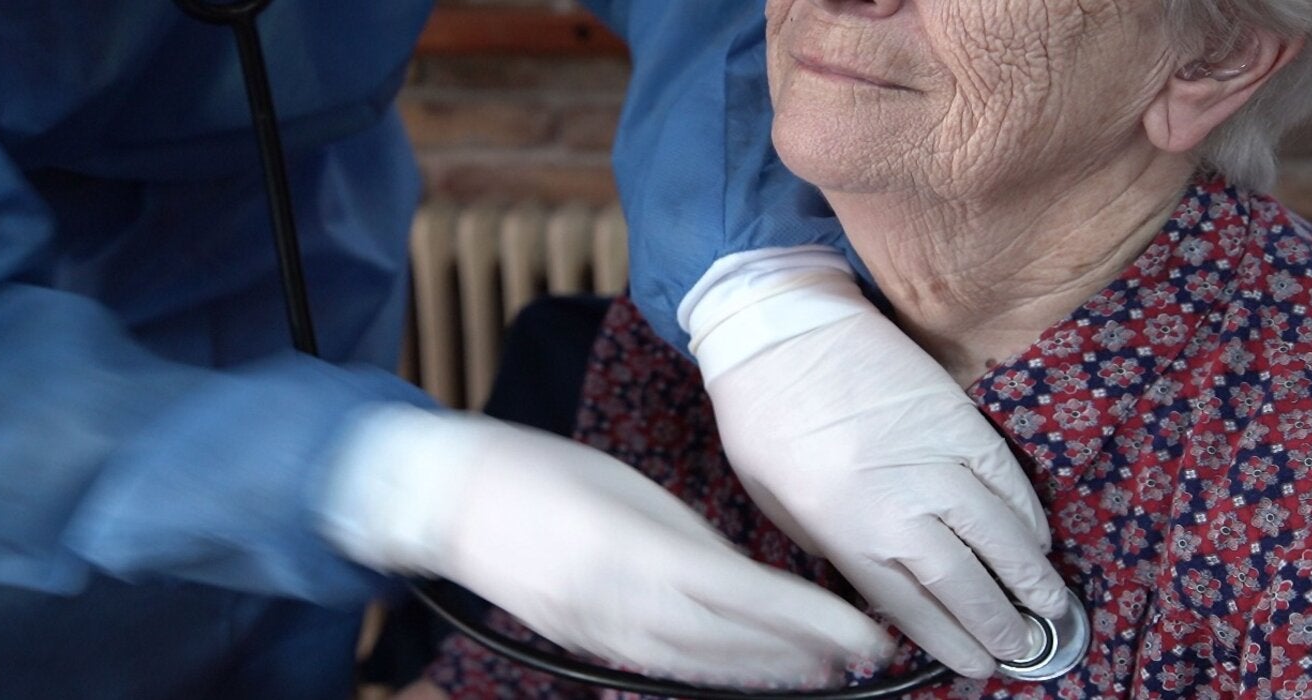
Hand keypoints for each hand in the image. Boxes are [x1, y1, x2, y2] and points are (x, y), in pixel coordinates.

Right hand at [321, 407, 892, 686]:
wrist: (449, 499)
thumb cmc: (541, 470)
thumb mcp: (629, 487)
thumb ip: (690, 537)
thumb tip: (746, 578)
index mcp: (635, 550)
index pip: (744, 596)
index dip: (809, 621)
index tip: (862, 631)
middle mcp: (620, 604)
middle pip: (729, 643)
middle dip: (800, 654)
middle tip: (861, 658)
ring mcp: (598, 632)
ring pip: (698, 665)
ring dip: (763, 670)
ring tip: (819, 671)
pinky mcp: (582, 643)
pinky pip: (660, 665)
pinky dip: (710, 670)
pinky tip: (744, 669)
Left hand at [689, 257, 1066, 678]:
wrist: (779, 328)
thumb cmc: (763, 415)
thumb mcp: (776, 501)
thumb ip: (832, 546)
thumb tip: (880, 579)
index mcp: (844, 532)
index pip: (912, 607)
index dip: (951, 641)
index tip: (977, 664)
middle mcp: (896, 505)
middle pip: (963, 582)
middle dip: (999, 623)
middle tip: (1023, 647)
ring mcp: (933, 460)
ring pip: (998, 535)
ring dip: (1030, 576)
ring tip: (1049, 606)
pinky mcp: (957, 418)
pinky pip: (1006, 477)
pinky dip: (1028, 512)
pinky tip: (1039, 538)